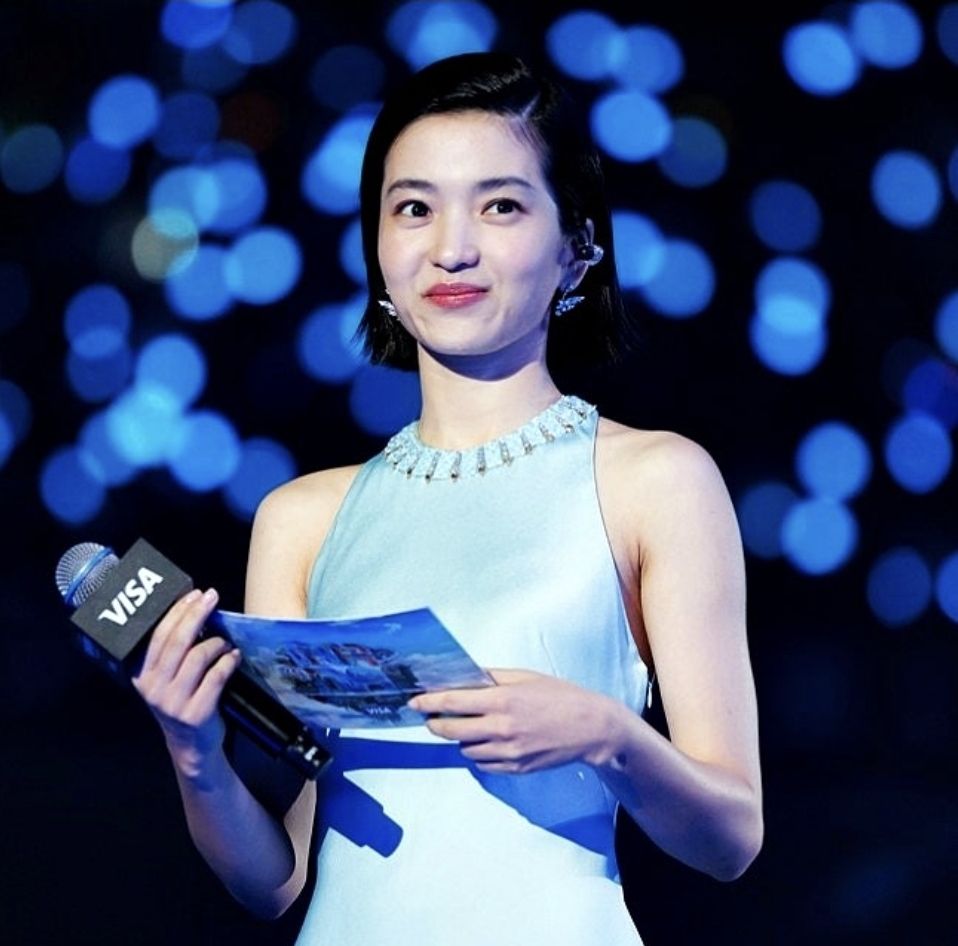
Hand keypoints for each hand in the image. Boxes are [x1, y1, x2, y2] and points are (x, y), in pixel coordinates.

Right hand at [131, 588, 241, 779]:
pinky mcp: (196, 713)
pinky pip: (216, 676)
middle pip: (177, 641)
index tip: (195, 594)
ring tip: (225, 643)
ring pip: (198, 656)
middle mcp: (153, 688)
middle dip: (196, 614)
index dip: (177, 612)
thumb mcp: (168, 678)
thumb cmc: (183, 701)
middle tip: (212, 598)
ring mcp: (173, 702)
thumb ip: (174, 651)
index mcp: (142, 675)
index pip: (158, 635)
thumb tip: (194, 610)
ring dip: (217, 643)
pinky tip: (235, 656)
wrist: (192, 746)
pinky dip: (229, 661)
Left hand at [407, 669, 620, 773]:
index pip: (453, 701)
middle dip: (435, 724)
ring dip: (460, 739)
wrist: (591, 728)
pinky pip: (483, 763)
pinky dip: (479, 753)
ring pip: (465, 749)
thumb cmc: (560, 696)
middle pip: (451, 731)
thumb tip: (464, 677)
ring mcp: (508, 752)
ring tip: (469, 727)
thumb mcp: (525, 677)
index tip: (414, 702)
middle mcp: (501, 727)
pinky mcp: (515, 768)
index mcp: (503, 699)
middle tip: (431, 719)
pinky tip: (488, 741)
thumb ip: (492, 678)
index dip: (429, 703)